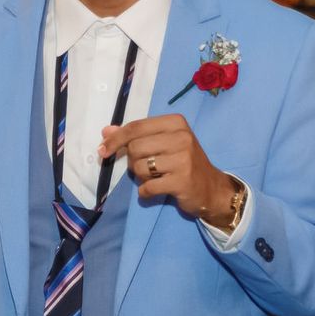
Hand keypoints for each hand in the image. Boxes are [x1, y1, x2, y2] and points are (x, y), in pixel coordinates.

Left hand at [100, 116, 237, 225]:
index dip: (116, 139)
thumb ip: (134, 135)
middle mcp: (182, 137)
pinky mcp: (182, 181)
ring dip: (141, 177)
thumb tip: (106, 132)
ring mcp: (183, 159)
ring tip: (155, 178)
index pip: (136, 127)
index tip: (103, 149)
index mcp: (176, 123)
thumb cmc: (183, 162)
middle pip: (135, 147)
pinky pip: (147, 187)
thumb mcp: (163, 143)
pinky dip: (145, 192)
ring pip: (140, 167)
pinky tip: (154, 191)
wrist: (212, 188)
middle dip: (133, 161)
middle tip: (146, 168)